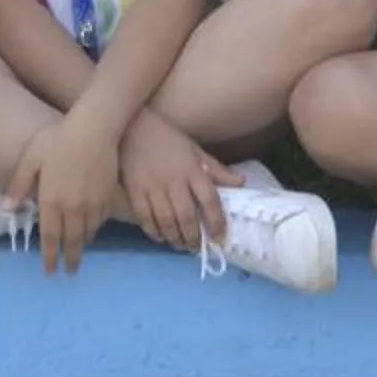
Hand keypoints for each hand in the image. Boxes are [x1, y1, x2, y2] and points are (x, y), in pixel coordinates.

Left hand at [6, 116, 121, 274]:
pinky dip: (95, 229)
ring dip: (83, 245)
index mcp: (51, 201)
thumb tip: (5, 210)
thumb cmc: (58, 139)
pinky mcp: (107, 196)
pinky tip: (93, 229)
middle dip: (70, 258)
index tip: (50, 271)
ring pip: (88, 232)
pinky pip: (101, 220)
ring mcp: (92, 204)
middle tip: (70, 271)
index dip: (50, 256)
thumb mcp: (31, 159)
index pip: (50, 237)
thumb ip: (19, 185)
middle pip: (72, 241)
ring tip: (80, 252)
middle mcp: (73, 208)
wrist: (95, 129)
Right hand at [118, 114, 239, 254]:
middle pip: (187, 216)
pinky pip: (145, 218)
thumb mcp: (196, 151)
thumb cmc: (169, 139)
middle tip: (197, 249)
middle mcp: (174, 181)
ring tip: (181, 246)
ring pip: (166, 221)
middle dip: (194, 237)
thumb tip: (242, 182)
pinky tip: (161, 238)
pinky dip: (153, 232)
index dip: (217, 221)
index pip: (210, 200)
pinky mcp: (135, 192)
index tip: (220, 238)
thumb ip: (217, 170)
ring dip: (175, 238)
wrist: (135, 128)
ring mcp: (153, 188)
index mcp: (193, 170)